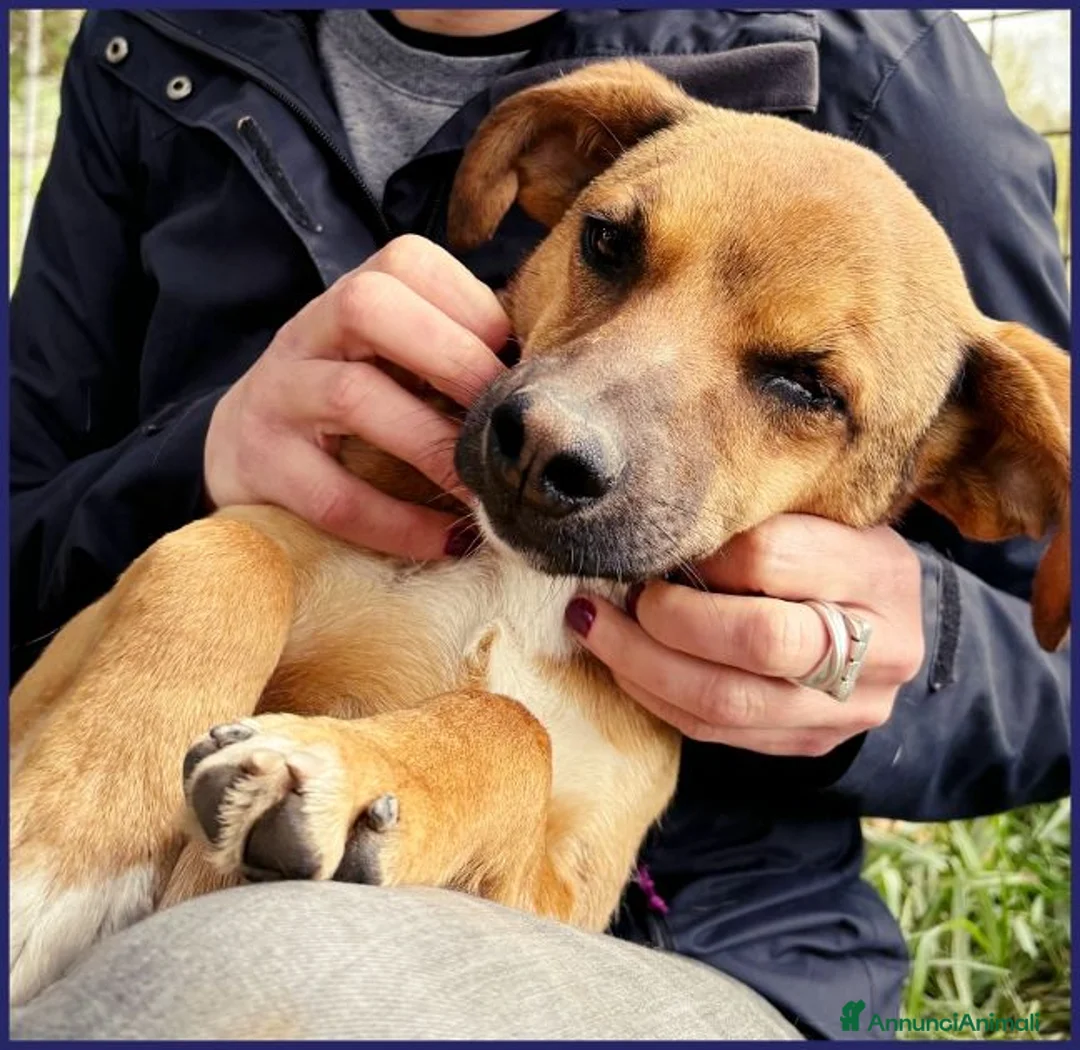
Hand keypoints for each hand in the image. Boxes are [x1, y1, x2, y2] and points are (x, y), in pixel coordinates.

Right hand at [204, 235, 508, 559]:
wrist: (239, 450)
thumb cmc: (344, 404)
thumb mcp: (385, 361)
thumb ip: (446, 355)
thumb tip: (539, 384)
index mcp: (348, 298)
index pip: (408, 261)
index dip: (473, 308)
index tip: (512, 362)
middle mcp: (306, 332)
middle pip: (370, 304)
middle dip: (454, 359)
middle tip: (501, 421)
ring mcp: (276, 394)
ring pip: (351, 396)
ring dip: (432, 444)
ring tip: (481, 487)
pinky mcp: (260, 465)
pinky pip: (334, 494)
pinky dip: (399, 522)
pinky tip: (444, 539)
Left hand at [565, 514, 925, 755]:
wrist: (890, 624)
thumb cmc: (835, 550)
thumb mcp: (818, 514)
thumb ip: (756, 517)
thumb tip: (653, 524)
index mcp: (880, 570)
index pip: (773, 556)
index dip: (703, 549)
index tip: (665, 536)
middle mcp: (880, 648)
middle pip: (759, 639)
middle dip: (670, 617)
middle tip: (627, 592)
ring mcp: (848, 708)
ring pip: (726, 700)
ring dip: (641, 663)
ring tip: (593, 624)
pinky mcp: (810, 742)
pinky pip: (715, 731)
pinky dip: (655, 695)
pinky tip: (622, 663)